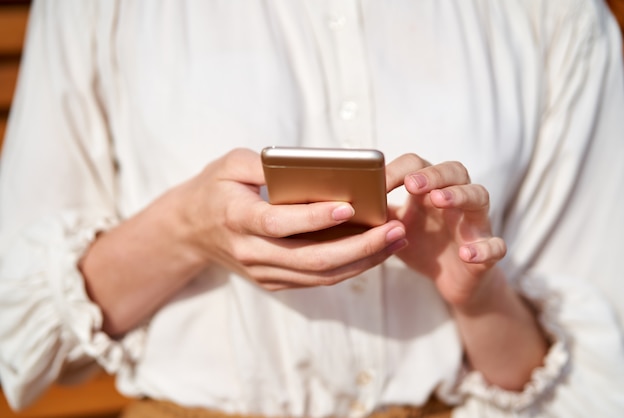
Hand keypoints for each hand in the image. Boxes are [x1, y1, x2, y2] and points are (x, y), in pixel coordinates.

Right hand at [181, 148, 407, 289]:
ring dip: (363, 261)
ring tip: (396, 240)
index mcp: (238, 218)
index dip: (315, 218)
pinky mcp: (274, 282)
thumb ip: (266, 163)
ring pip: (320, 275)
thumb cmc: (215, 189)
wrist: (190, 230)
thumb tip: (311, 166)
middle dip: (359, 246)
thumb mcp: (230, 164)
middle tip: (395, 229)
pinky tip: (375, 250)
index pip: (280, 224)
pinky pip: (317, 280)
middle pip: (311, 258)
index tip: (350, 206)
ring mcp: (263, 272)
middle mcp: (251, 252)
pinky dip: (349, 268)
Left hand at [385, 154, 506, 307]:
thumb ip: (376, 212)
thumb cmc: (422, 244)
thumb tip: (347, 202)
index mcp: (430, 190)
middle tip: (413, 184)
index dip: (400, 170)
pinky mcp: (488, 251)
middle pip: (455, 171)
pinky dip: (484, 247)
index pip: (419, 165)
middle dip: (434, 174)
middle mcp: (456, 200)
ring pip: (479, 196)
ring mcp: (474, 223)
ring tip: (440, 200)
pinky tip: (467, 253)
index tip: (377, 183)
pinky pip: (495, 245)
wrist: (450, 280)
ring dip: (460, 195)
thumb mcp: (394, 226)